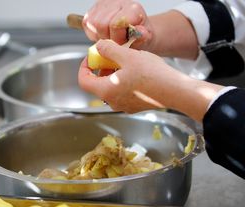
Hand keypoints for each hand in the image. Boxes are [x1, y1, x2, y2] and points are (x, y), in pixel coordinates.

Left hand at [78, 40, 222, 120]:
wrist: (176, 91)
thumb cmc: (152, 75)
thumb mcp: (127, 56)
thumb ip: (108, 50)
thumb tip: (98, 47)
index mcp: (106, 91)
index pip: (84, 81)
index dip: (84, 67)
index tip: (92, 58)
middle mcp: (112, 102)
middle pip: (97, 85)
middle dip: (100, 69)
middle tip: (109, 56)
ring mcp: (123, 106)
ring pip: (110, 88)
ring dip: (112, 74)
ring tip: (124, 62)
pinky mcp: (134, 106)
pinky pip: (122, 93)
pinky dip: (122, 82)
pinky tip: (135, 72)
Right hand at [82, 0, 153, 49]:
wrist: (135, 30)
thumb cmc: (138, 35)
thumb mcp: (145, 38)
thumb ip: (143, 36)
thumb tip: (141, 32)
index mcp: (132, 8)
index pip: (115, 24)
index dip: (117, 38)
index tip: (123, 42)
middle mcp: (118, 2)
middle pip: (101, 24)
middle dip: (107, 37)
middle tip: (115, 41)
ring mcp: (104, 3)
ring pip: (92, 23)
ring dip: (99, 35)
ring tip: (109, 37)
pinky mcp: (94, 8)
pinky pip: (86, 22)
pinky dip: (93, 32)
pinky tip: (103, 33)